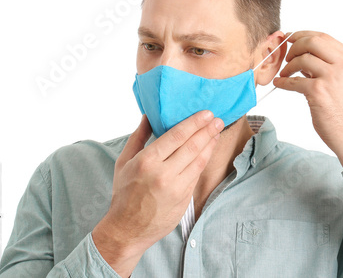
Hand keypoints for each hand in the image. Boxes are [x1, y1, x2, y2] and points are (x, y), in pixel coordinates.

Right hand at [92, 111, 223, 276]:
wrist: (127, 229)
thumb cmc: (124, 193)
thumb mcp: (124, 162)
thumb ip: (138, 137)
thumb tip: (149, 115)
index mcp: (146, 161)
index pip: (177, 136)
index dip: (194, 123)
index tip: (206, 113)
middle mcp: (163, 174)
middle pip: (192, 146)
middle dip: (207, 130)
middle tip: (217, 119)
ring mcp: (176, 188)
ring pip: (199, 160)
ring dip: (210, 144)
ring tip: (217, 132)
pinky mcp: (184, 199)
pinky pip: (197, 174)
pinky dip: (204, 160)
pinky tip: (208, 150)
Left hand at [273, 31, 342, 169]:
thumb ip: (328, 65)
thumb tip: (304, 54)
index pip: (323, 37)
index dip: (303, 35)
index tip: (291, 38)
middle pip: (312, 41)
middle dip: (294, 46)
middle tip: (286, 56)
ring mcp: (332, 78)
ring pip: (302, 59)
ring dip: (288, 66)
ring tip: (285, 74)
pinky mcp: (319, 92)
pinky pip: (294, 81)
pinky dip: (283, 81)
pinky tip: (280, 83)